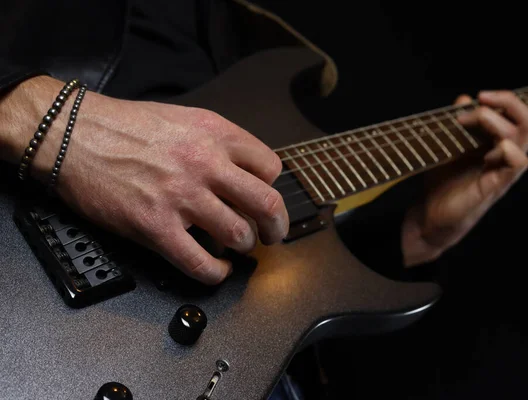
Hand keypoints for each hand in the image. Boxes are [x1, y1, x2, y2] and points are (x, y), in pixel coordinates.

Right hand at [1, 76, 288, 283]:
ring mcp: (181, 197)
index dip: (271, 187)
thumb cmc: (124, 126)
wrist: (71, 133)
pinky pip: (201, 263)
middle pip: (267, 203)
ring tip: (235, 247)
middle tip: (272, 235)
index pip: (270, 167)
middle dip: (277, 227)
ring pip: (240, 235)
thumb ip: (217, 143)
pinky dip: (217, 273)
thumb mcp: (183, 118)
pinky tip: (216, 268)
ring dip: (244, 247)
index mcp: (214, 134)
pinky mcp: (155, 227)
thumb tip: (242, 173)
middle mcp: (204, 164)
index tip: (262, 198)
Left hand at [401, 90, 527, 265]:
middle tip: (480, 100)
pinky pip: (517, 163)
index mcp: (498, 146)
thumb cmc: (443, 183)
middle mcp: (505, 158)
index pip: (523, 118)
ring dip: (499, 121)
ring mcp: (502, 172)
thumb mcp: (447, 147)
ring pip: (527, 138)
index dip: (507, 101)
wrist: (430, 217)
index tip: (478, 96)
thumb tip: (463, 98)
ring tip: (468, 120)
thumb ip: (457, 123)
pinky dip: (506, 149)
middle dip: (509, 102)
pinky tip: (485, 147)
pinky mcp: (492, 186)